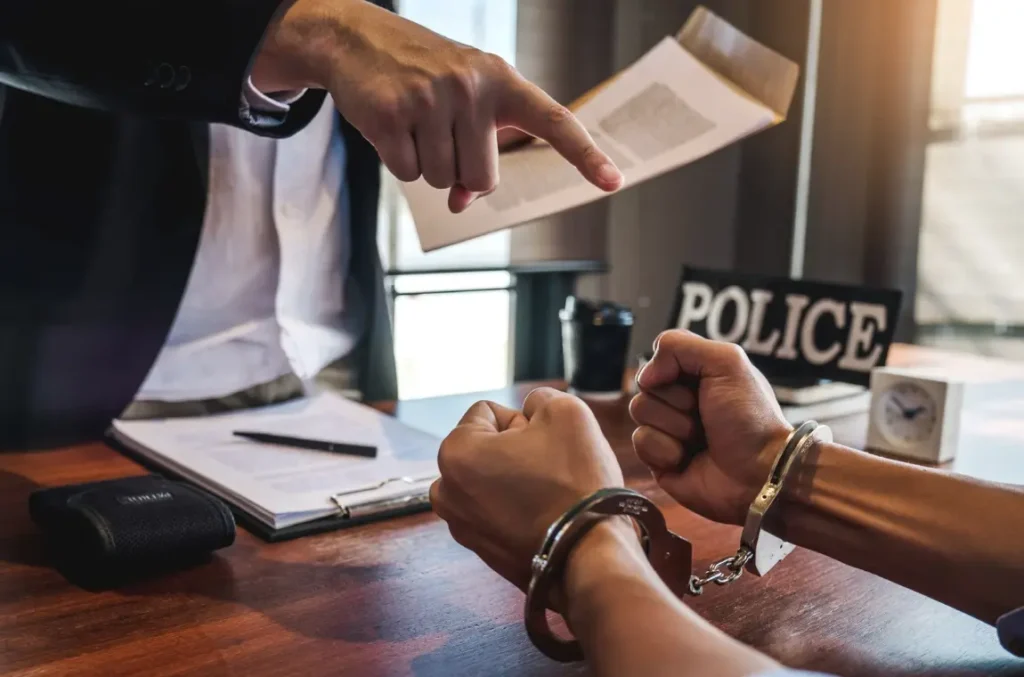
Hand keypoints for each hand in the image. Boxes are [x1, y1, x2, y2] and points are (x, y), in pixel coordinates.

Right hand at [253, 0, 623, 212]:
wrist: (358, 39)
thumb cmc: (423, 76)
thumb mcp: (462, 103)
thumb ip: (476, 151)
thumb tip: (462, 203)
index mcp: (502, 81)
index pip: (553, 120)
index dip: (585, 154)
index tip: (613, 181)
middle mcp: (471, 87)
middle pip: (483, 179)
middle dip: (460, 173)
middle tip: (440, 134)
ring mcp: (430, 99)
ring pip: (442, 180)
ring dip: (426, 164)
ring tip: (413, 123)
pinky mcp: (390, 114)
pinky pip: (406, 173)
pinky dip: (397, 160)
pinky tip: (391, 125)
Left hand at [430, 388, 625, 590]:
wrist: (590, 554)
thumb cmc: (576, 480)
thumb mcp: (566, 412)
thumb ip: (539, 399)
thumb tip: (530, 410)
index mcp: (454, 453)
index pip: (488, 412)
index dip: (524, 421)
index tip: (545, 445)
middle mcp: (446, 491)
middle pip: (485, 448)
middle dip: (515, 451)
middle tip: (549, 469)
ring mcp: (462, 526)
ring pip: (492, 481)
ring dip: (515, 480)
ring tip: (547, 494)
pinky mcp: (483, 552)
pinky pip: (499, 513)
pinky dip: (518, 510)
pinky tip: (546, 517)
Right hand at [629, 331, 792, 525]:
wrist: (759, 473)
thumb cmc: (750, 418)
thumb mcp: (727, 362)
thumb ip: (680, 346)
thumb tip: (645, 375)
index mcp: (697, 375)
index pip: (660, 358)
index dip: (672, 369)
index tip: (700, 383)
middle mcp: (680, 400)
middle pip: (646, 385)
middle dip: (677, 401)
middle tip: (705, 415)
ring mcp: (668, 430)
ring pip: (640, 411)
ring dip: (675, 426)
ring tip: (701, 439)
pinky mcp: (658, 459)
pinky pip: (640, 442)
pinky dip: (666, 450)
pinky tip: (687, 459)